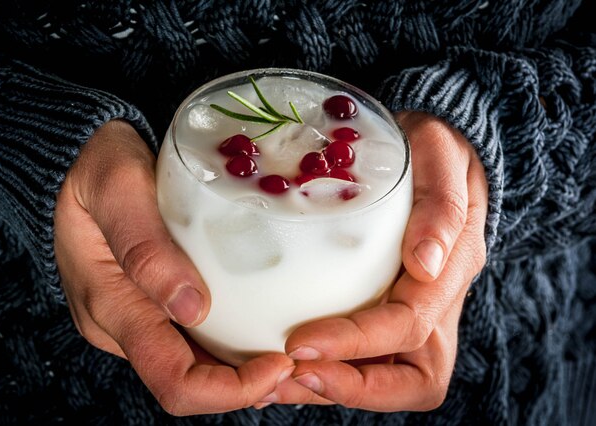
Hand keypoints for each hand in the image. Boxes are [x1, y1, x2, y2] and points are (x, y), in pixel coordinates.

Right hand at [54, 120, 293, 414]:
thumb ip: (145, 248)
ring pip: (201, 367)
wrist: (87, 158)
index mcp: (112, 308)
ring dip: (252, 374)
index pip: (174, 381)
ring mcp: (141, 317)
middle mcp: (125, 327)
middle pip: (194, 383)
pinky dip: (239, 349)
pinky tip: (272, 333)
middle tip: (309, 366)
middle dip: (253, 387)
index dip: (231, 390)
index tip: (281, 363)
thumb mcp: (116, 186)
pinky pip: (200, 341)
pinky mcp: (156, 304)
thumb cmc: (99, 165)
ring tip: (302, 356)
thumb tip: (192, 309)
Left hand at [260, 112, 487, 409]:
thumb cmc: (434, 151)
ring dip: (331, 387)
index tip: (301, 343)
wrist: (431, 151)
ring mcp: (412, 315)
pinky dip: (326, 369)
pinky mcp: (385, 310)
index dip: (357, 343)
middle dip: (348, 385)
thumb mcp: (441, 158)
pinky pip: (363, 357)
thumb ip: (442, 207)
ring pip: (384, 377)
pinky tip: (281, 361)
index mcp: (450, 274)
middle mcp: (435, 307)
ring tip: (274, 380)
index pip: (409, 327)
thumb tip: (426, 266)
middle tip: (286, 375)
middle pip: (407, 379)